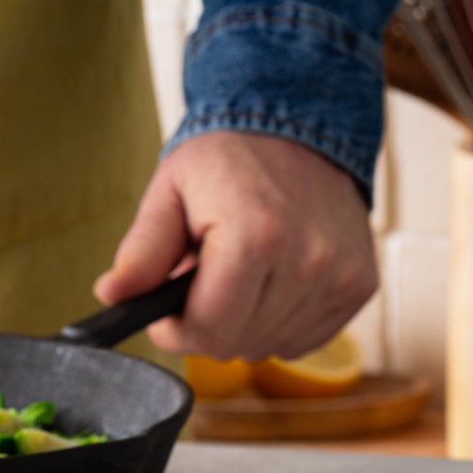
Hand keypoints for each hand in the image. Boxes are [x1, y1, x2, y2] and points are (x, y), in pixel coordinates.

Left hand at [93, 131, 377, 360]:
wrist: (301, 126)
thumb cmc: (231, 158)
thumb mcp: (170, 191)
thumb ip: (141, 250)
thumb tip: (113, 296)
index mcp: (256, 236)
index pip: (207, 331)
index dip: (175, 329)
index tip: (167, 309)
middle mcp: (308, 260)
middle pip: (236, 344)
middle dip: (206, 323)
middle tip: (201, 281)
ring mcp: (340, 276)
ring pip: (269, 346)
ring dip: (243, 323)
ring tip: (239, 274)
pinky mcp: (359, 285)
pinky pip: (303, 339)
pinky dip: (278, 322)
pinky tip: (271, 283)